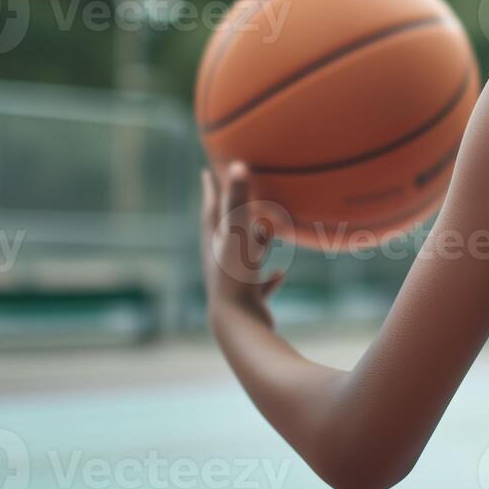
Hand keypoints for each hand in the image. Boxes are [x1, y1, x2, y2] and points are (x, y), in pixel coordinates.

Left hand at [201, 162, 285, 326]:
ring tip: (265, 233)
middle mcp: (219, 262)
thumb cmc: (236, 276)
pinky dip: (269, 279)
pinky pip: (258, 287)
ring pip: (241, 258)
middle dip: (228, 214)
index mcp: (213, 244)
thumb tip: (238, 164)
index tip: (207, 171)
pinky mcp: (247, 302)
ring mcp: (232, 283)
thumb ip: (238, 199)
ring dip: (252, 246)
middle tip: (230, 199)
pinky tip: (281, 273)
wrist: (237, 324)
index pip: (210, 209)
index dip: (210, 189)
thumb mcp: (238, 234)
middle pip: (222, 232)